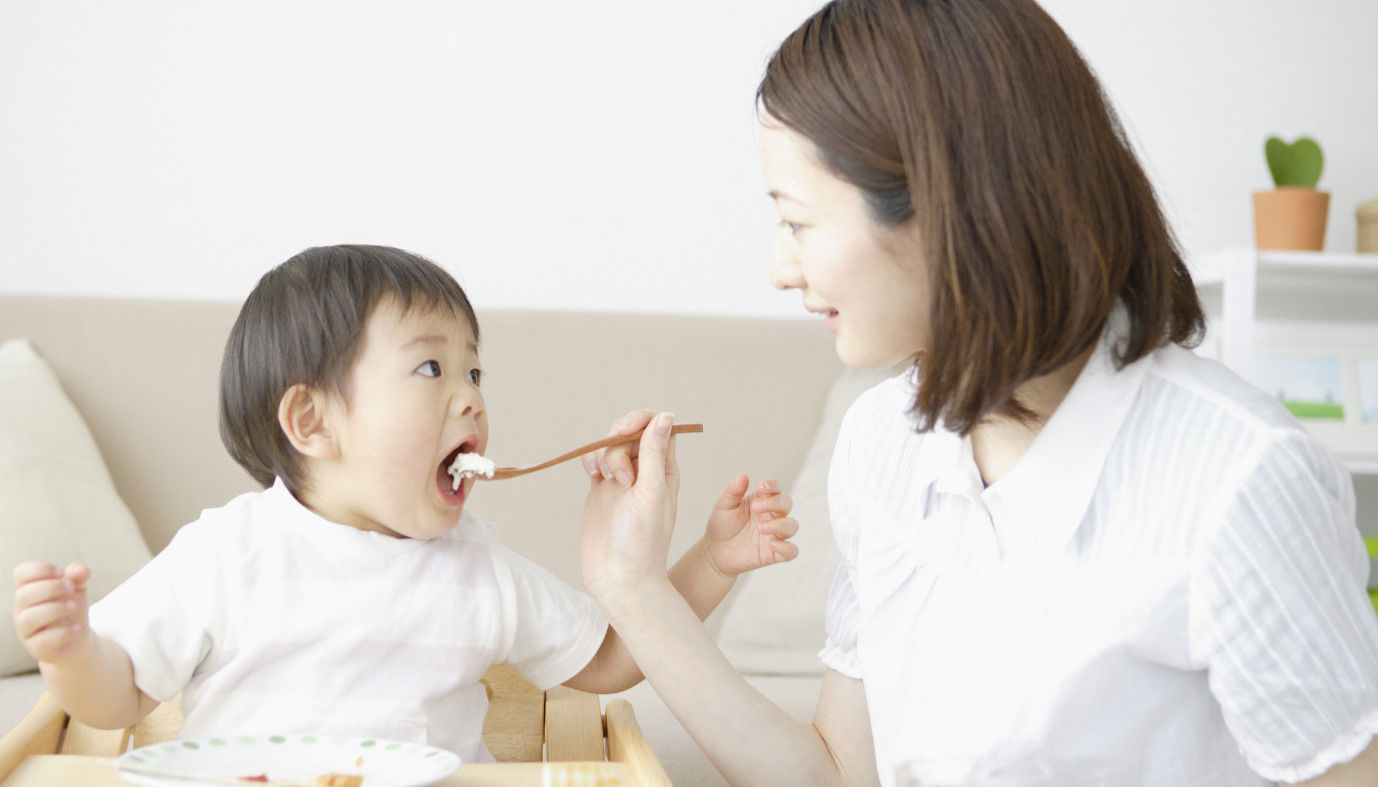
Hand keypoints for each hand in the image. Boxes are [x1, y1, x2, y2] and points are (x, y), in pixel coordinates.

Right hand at [12, 561, 93, 664]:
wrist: (78, 638)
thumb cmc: (71, 607)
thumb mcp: (77, 588)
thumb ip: (78, 576)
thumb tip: (82, 570)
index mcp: (29, 590)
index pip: (20, 574)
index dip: (39, 569)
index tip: (60, 572)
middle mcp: (22, 610)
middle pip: (23, 595)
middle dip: (51, 588)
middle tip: (71, 588)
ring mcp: (27, 631)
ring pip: (28, 619)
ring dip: (55, 610)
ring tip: (73, 607)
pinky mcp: (37, 649)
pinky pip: (42, 641)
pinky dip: (62, 632)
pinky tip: (77, 628)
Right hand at [580, 411, 680, 599]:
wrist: (619, 578)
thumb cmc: (642, 541)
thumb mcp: (652, 493)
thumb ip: (655, 454)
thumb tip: (666, 416)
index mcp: (666, 471)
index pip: (661, 428)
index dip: (643, 420)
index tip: (626, 429)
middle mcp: (646, 472)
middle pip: (631, 433)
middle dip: (619, 442)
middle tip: (620, 475)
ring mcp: (622, 480)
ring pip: (611, 445)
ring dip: (605, 454)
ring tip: (607, 480)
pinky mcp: (600, 489)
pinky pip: (595, 460)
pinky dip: (591, 460)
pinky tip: (591, 474)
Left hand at [703, 475, 798, 576]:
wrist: (715, 551)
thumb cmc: (722, 525)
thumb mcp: (724, 506)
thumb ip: (734, 491)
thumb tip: (743, 476)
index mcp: (762, 501)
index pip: (776, 488)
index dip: (773, 485)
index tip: (762, 487)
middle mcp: (772, 516)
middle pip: (787, 504)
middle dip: (775, 503)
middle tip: (755, 507)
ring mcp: (775, 534)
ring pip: (792, 526)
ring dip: (780, 525)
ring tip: (760, 528)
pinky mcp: (774, 553)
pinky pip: (791, 551)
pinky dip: (787, 548)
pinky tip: (772, 545)